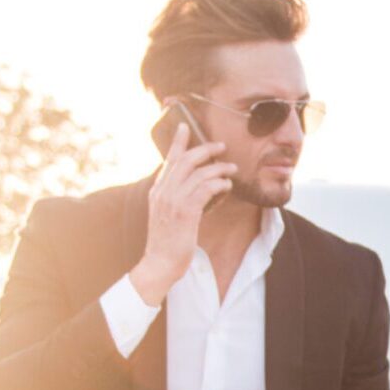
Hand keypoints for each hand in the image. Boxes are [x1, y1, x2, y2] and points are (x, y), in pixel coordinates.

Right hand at [130, 116, 237, 305]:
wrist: (160, 263)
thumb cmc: (168, 242)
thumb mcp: (169, 215)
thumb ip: (178, 198)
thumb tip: (198, 188)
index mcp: (158, 191)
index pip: (168, 160)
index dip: (177, 142)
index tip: (185, 126)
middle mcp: (163, 192)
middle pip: (185, 160)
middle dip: (205, 149)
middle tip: (221, 146)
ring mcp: (173, 201)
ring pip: (198, 173)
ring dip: (218, 168)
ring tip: (232, 169)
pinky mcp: (185, 212)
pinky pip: (205, 189)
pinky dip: (218, 183)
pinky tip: (227, 185)